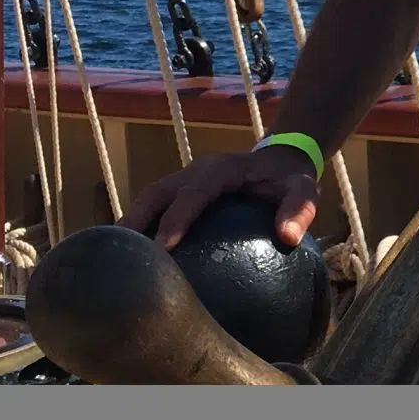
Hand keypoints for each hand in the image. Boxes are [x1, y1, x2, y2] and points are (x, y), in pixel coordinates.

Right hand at [118, 143, 320, 249]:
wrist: (279, 159)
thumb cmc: (289, 179)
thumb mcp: (304, 189)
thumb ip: (299, 209)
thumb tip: (288, 237)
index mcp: (220, 169)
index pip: (194, 191)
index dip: (177, 217)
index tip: (164, 246)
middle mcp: (195, 171)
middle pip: (156, 192)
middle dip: (136, 220)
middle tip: (122, 255)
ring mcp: (183, 179)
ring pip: (148, 198)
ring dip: (130, 224)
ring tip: (114, 260)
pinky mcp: (179, 191)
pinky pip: (154, 207)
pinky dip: (139, 227)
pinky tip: (133, 259)